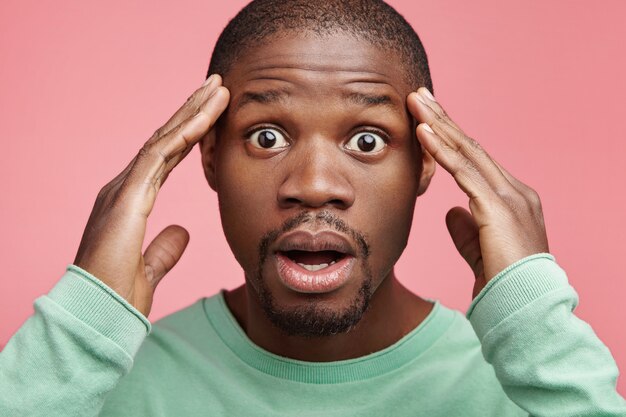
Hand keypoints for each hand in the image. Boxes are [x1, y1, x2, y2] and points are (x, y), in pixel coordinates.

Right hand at [73, 75, 229, 315]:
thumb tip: (183, 231)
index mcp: (131, 201)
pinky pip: (159, 155)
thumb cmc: (117, 294)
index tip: (213, 114)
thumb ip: (165, 248)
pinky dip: (184, 133)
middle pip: (166, 140)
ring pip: (164, 139)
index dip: (190, 133)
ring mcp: (124, 188)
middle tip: (217, 86)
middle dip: (193, 110)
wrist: (97, 312)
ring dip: (193, 112)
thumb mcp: (151, 267)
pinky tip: (205, 116)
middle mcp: (126, 187)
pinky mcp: (127, 195)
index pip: (167, 157)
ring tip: (217, 87)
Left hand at [407, 88, 548, 297]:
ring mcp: (509, 195)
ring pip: (467, 151)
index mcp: (512, 198)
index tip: (429, 118)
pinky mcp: (497, 206)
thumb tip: (451, 211)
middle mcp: (514, 190)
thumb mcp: (479, 249)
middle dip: (443, 119)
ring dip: (438, 124)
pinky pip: (463, 171)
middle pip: (471, 146)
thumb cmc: (504, 282)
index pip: (475, 159)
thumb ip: (466, 227)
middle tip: (420, 94)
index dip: (450, 136)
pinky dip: (441, 150)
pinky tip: (424, 131)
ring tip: (416, 101)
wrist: (524, 304)